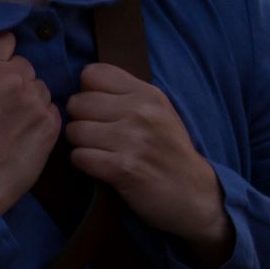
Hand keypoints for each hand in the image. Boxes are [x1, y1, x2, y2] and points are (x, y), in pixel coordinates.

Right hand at [0, 33, 58, 213]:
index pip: (4, 39)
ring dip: (31, 99)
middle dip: (15, 80)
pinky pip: (52, 110)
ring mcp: (34, 99)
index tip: (0, 64)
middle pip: (24, 65)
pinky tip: (26, 134)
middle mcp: (12, 76)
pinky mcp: (51, 122)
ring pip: (41, 88)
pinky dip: (42, 119)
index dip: (2, 52)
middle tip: (4, 103)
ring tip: (15, 123)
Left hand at [64, 64, 233, 263]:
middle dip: (80, 120)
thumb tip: (83, 85)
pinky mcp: (123, 168)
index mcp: (148, 94)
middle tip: (96, 136)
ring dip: (80, 145)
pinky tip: (100, 167)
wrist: (194, 195)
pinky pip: (79, 157)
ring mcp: (132, 140)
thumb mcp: (158, 113)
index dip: (87, 92)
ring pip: (74, 131)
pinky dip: (84, 164)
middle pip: (77, 103)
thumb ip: (126, 95)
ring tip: (99, 152)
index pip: (92, 73)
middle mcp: (141, 112)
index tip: (98, 110)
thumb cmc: (169, 152)